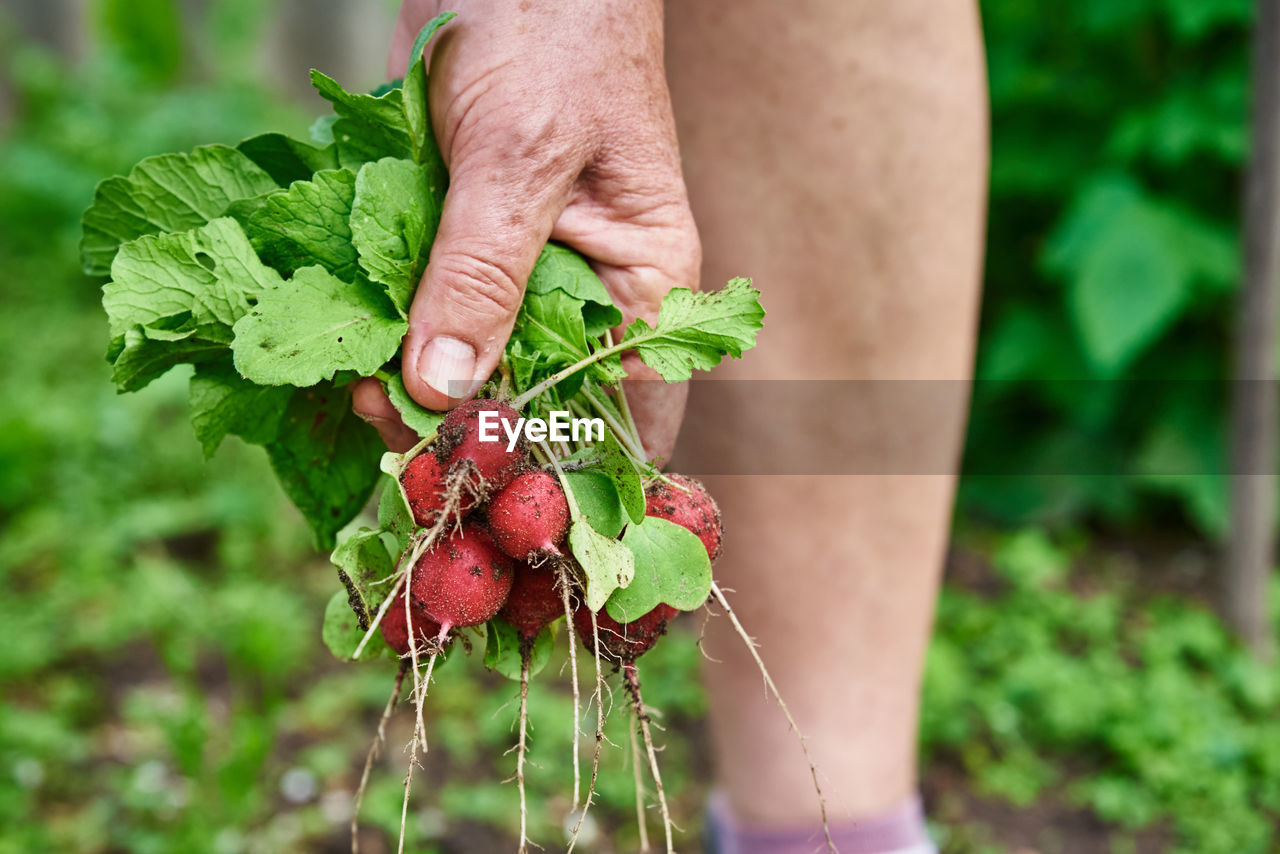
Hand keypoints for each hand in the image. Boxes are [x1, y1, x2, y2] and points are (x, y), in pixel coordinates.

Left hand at [353, 0, 698, 460]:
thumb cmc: (555, 31)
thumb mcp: (521, 155)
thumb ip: (484, 274)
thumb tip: (443, 389)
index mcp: (643, 284)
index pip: (630, 411)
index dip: (575, 472)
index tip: (503, 507)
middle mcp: (585, 294)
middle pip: (536, 405)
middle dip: (470, 433)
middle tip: (399, 441)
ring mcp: (515, 276)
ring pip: (469, 368)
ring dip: (412, 392)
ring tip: (358, 390)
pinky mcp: (454, 250)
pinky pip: (421, 316)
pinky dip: (382, 337)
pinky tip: (342, 352)